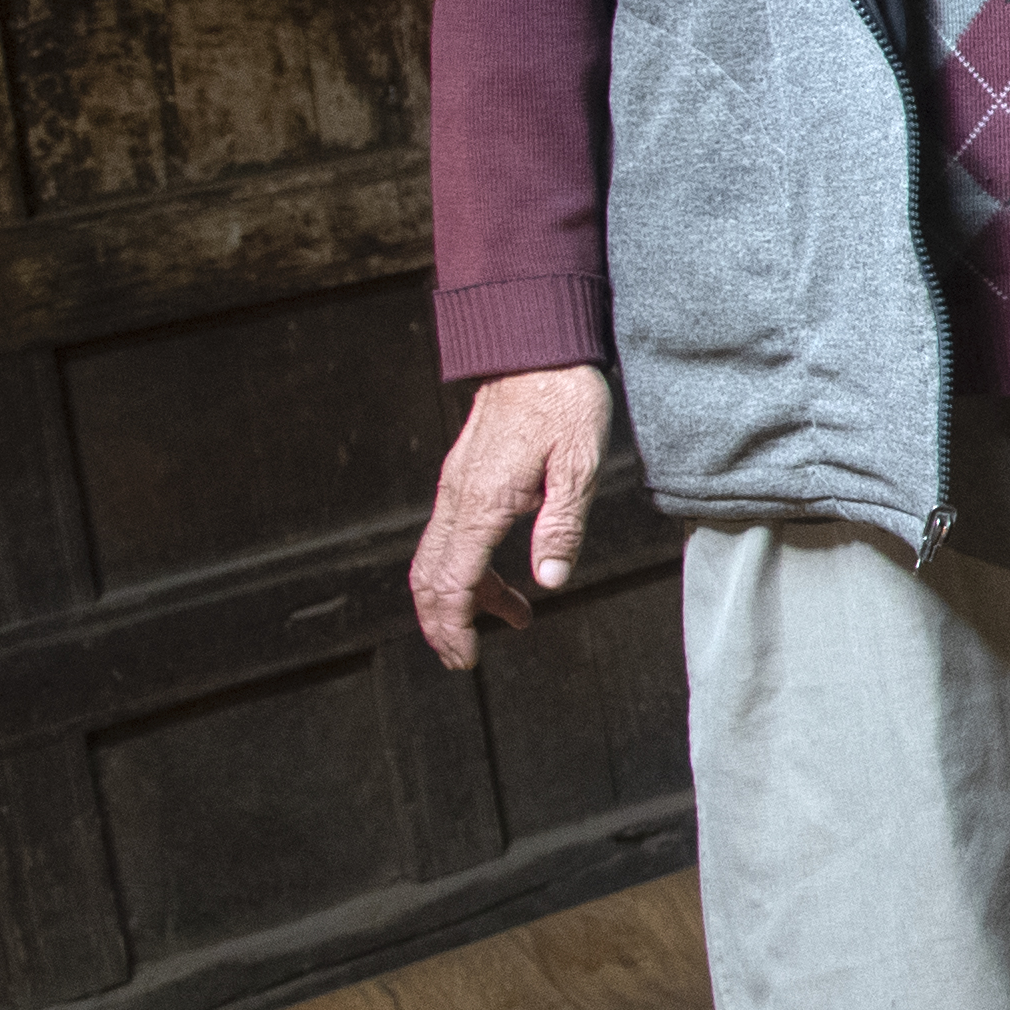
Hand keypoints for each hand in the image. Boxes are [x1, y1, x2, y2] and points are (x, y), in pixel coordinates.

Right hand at [414, 367, 618, 666]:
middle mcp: (457, 499)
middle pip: (430, 578)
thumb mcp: (579, 466)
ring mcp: (456, 488)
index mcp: (481, 504)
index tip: (466, 660)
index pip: (453, 583)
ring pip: (437, 558)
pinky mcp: (464, 478)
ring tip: (511, 617)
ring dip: (461, 597)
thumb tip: (550, 584)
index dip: (454, 628)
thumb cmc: (564, 401)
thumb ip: (562, 527)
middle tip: (465, 658)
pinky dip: (467, 568)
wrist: (535, 348)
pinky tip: (505, 575)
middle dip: (442, 624)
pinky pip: (451, 536)